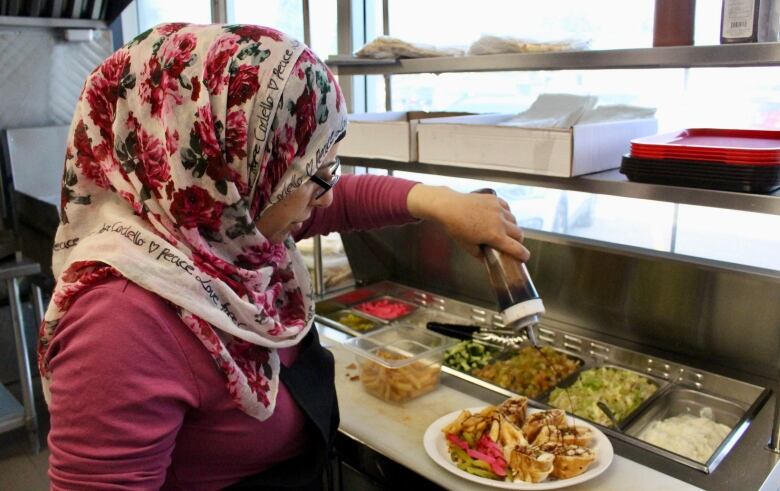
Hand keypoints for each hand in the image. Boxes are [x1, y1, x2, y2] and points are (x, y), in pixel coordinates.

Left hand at [407, 184, 529, 261]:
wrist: (449, 207)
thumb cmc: (456, 228)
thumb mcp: (467, 246)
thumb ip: (480, 255)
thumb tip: (487, 260)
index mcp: (495, 235)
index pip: (516, 248)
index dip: (523, 254)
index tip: (525, 258)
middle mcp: (500, 222)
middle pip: (519, 233)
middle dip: (518, 241)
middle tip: (512, 244)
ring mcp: (498, 209)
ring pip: (514, 220)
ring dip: (512, 227)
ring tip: (505, 230)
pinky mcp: (495, 199)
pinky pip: (507, 208)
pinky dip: (506, 214)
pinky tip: (499, 217)